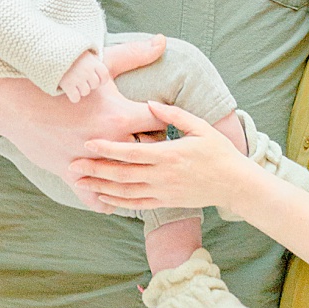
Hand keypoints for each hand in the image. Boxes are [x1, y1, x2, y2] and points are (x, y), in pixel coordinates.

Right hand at [0, 34, 166, 208]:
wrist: (14, 101)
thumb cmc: (59, 80)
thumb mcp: (97, 65)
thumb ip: (134, 54)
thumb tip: (162, 41)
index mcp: (119, 115)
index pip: (161, 124)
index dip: (161, 121)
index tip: (155, 120)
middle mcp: (108, 142)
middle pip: (150, 154)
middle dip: (151, 148)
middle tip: (145, 141)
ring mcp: (90, 163)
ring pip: (128, 180)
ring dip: (133, 173)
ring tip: (132, 165)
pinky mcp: (72, 177)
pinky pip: (99, 201)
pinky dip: (107, 200)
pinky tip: (110, 189)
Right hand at [56, 50, 109, 103]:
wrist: (51, 49)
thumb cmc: (69, 52)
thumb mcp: (84, 52)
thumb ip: (93, 60)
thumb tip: (99, 66)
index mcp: (93, 62)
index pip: (104, 76)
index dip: (100, 79)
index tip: (93, 77)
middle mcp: (87, 70)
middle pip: (95, 85)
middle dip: (89, 83)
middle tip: (80, 78)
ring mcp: (78, 78)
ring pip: (85, 92)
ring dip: (80, 89)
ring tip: (73, 82)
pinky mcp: (68, 85)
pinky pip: (76, 98)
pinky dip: (73, 96)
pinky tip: (69, 90)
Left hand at [74, 101, 255, 215]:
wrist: (237, 185)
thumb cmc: (219, 152)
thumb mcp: (200, 127)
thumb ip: (173, 114)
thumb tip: (150, 102)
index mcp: (169, 155)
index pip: (131, 152)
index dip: (108, 148)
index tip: (88, 142)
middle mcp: (163, 176)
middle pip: (122, 174)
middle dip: (94, 170)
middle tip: (71, 165)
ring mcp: (164, 192)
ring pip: (126, 192)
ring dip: (101, 187)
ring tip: (79, 183)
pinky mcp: (166, 202)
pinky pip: (137, 205)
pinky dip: (118, 203)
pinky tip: (103, 199)